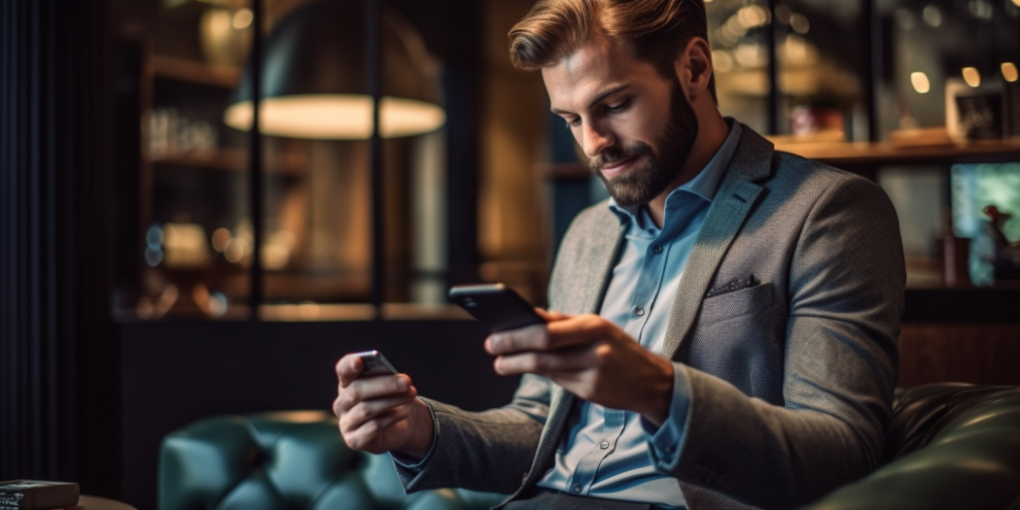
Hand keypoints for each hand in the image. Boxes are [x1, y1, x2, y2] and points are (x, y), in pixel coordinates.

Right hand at [333, 354, 433, 458]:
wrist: (398, 426)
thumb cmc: (390, 399)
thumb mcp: (389, 386)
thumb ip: (388, 379)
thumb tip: (400, 381)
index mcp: (347, 383)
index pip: (343, 370)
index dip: (349, 365)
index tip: (359, 361)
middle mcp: (342, 403)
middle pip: (357, 391)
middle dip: (384, 385)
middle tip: (405, 382)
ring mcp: (345, 422)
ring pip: (366, 409)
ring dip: (392, 401)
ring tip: (411, 395)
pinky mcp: (353, 440)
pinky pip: (373, 427)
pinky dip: (392, 417)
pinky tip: (405, 411)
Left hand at [485, 310, 674, 425]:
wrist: (651, 380)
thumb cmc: (616, 346)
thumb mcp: (596, 326)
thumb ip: (562, 322)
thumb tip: (528, 316)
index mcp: (594, 326)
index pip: (547, 330)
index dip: (517, 334)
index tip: (495, 333)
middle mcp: (594, 349)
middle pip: (542, 351)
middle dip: (512, 349)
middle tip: (491, 348)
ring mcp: (593, 373)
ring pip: (546, 369)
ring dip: (518, 365)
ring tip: (501, 364)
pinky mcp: (591, 392)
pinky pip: (558, 381)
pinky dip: (541, 373)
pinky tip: (526, 369)